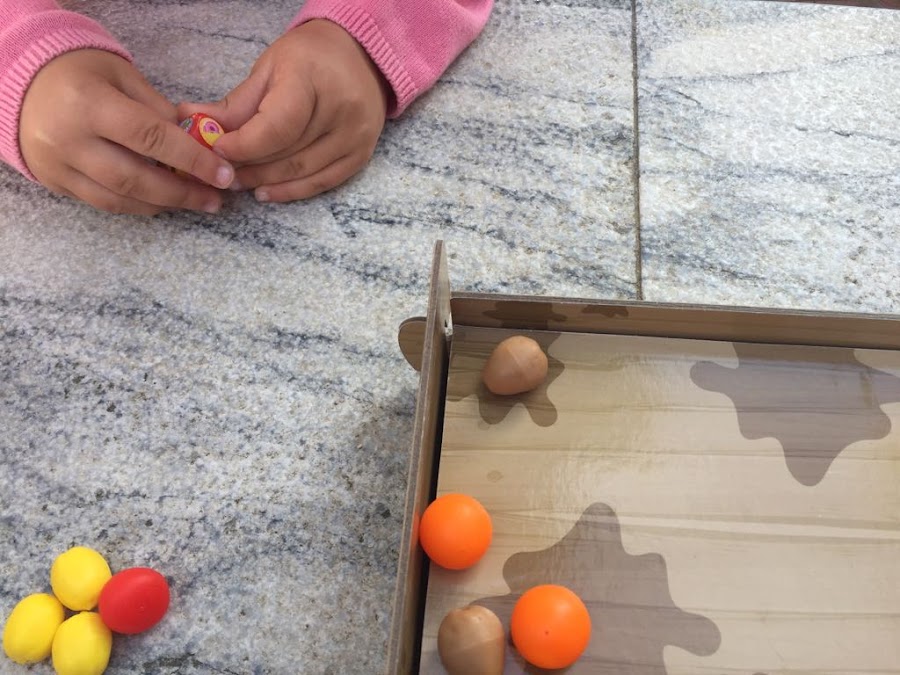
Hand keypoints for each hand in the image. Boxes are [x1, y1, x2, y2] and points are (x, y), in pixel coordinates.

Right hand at [20, 49, 234, 215]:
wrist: (19, 83)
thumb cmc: (79, 72)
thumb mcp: (121, 76)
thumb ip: (158, 110)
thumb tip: (197, 142)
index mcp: (89, 104)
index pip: (151, 138)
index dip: (192, 160)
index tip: (223, 174)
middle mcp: (70, 140)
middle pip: (135, 178)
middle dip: (182, 193)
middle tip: (215, 199)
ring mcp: (58, 166)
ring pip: (119, 199)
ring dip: (163, 205)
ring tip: (196, 203)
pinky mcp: (55, 183)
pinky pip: (103, 203)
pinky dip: (137, 205)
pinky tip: (163, 202)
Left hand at [179, 20, 388, 202]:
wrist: (360, 56)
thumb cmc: (309, 59)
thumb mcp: (269, 69)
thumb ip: (236, 104)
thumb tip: (191, 122)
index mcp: (313, 78)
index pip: (276, 126)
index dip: (243, 144)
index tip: (217, 149)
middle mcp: (341, 109)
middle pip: (287, 152)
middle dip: (248, 165)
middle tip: (220, 170)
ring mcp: (355, 135)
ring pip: (303, 171)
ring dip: (266, 181)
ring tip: (238, 181)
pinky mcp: (362, 154)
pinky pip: (323, 183)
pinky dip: (292, 191)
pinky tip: (267, 192)